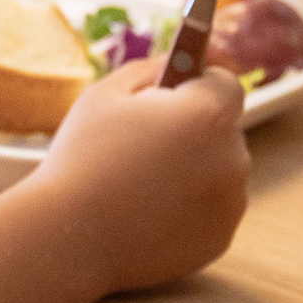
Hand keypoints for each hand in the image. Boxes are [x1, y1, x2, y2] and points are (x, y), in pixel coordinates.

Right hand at [29, 56, 249, 296]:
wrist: (70, 236)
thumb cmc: (84, 157)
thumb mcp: (108, 92)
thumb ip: (151, 68)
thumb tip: (179, 64)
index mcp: (207, 115)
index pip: (226, 83)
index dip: (197, 84)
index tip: (170, 95)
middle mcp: (232, 158)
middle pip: (223, 129)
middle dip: (193, 129)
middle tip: (143, 143)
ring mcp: (230, 204)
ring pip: (218, 170)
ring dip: (194, 169)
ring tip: (141, 182)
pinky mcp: (220, 239)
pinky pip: (211, 210)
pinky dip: (189, 207)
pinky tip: (148, 211)